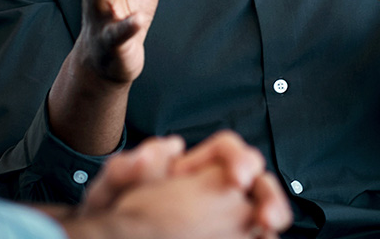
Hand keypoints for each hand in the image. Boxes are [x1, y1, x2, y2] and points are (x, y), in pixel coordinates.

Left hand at [74, 132, 291, 238]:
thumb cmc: (108, 215)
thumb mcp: (109, 191)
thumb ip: (126, 169)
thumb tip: (160, 149)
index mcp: (190, 168)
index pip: (227, 150)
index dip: (238, 159)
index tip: (237, 178)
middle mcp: (214, 189)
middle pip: (256, 180)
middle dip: (269, 194)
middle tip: (268, 216)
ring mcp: (223, 218)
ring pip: (261, 210)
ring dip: (271, 217)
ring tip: (267, 230)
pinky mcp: (228, 238)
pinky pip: (252, 237)